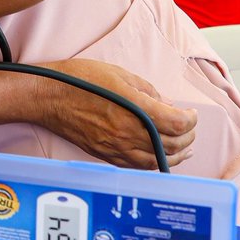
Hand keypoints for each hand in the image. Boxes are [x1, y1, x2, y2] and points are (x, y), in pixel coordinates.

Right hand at [37, 58, 196, 169]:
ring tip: (183, 148)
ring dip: (176, 154)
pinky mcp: (106, 154)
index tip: (190, 113)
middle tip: (189, 127)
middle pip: (173, 144)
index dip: (191, 119)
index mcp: (135, 108)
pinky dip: (154, 163)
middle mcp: (129, 132)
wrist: (49, 96)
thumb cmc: (79, 80)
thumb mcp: (119, 74)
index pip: (178, 123)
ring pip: (158, 160)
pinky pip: (138, 166)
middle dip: (187, 136)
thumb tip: (166, 104)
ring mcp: (117, 147)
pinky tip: (158, 156)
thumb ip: (148, 90)